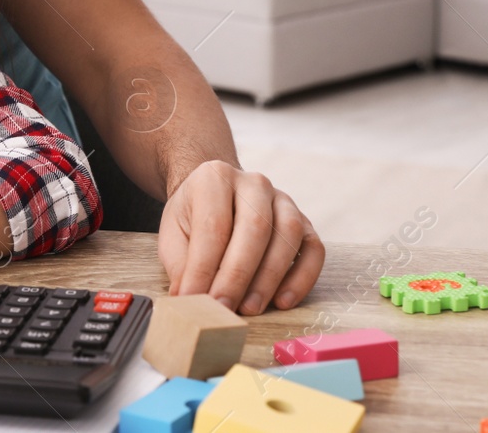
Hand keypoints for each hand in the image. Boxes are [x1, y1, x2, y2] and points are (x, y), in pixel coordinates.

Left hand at [158, 160, 323, 314]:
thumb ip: (180, 264)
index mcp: (215, 178)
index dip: (203, 268)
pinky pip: (313, 248)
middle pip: (255, 228)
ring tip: (250, 308)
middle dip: (238, 275)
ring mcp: (283, 200)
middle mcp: (254, 183)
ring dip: (269, 278)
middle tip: (224, 308)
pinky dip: (302, 277)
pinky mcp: (304, 222)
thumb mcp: (174, 233)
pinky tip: (283, 301)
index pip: (214, 226)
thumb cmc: (194, 218)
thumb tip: (188, 298)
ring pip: (288, 235)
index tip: (194, 299)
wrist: (217, 198)